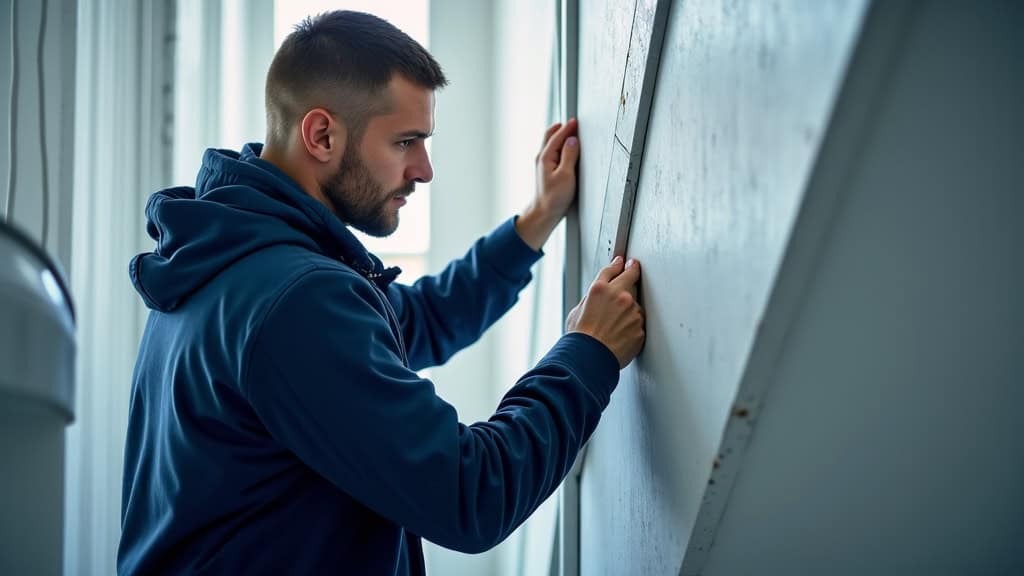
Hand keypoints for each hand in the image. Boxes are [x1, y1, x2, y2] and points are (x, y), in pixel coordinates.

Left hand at [515, 119, 580, 250]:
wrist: (544, 212)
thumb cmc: (554, 197)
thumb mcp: (566, 175)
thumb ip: (569, 155)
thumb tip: (573, 140)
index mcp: (545, 157)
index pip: (557, 136)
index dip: (568, 127)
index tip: (576, 121)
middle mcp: (541, 158)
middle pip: (550, 136)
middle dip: (561, 128)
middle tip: (573, 124)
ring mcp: (542, 164)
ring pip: (550, 143)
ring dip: (559, 135)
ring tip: (570, 131)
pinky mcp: (546, 170)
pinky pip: (552, 151)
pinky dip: (558, 144)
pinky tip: (564, 147)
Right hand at [566, 256, 645, 368]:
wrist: (590, 358)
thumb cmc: (580, 338)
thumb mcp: (577, 310)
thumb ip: (592, 298)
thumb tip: (597, 296)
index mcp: (600, 289)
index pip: (612, 270)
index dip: (618, 264)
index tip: (623, 262)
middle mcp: (620, 296)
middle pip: (632, 277)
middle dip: (632, 272)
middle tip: (633, 270)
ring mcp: (633, 312)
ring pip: (635, 305)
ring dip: (629, 310)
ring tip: (613, 326)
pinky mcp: (640, 327)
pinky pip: (638, 323)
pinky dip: (631, 327)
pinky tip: (619, 335)